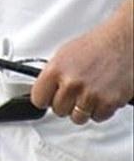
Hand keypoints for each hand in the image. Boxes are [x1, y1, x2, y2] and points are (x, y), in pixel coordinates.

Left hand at [31, 0, 133, 123]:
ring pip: (77, 118)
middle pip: (58, 111)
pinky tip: (100, 95)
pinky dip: (100, 110)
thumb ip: (53, 74)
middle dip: (66, 104)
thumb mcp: (64, 54)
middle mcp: (72, 83)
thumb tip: (44, 89)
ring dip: (82, 109)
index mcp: (56, 69)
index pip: (38, 98)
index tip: (48, 98)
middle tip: (74, 92)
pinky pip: (97, 117)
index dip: (44, 99)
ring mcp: (89, 95)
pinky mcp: (107, 103)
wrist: (122, 43)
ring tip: (88, 93)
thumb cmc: (96, 46)